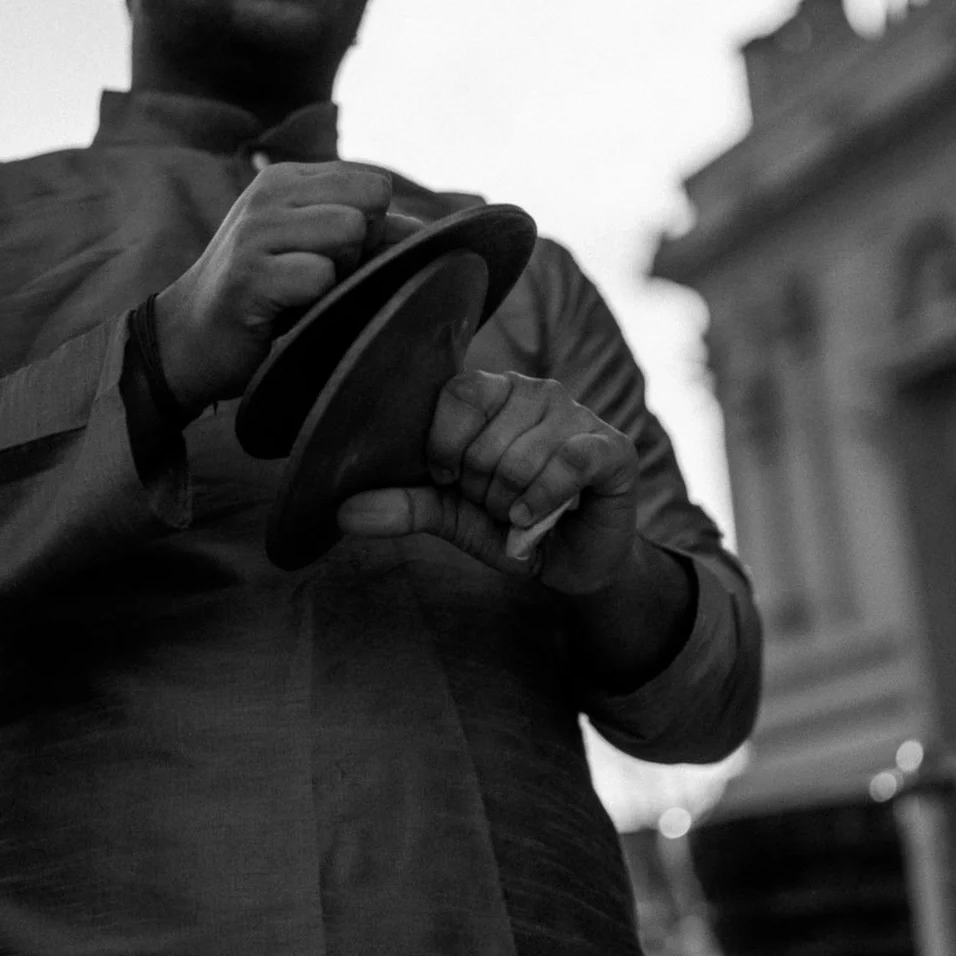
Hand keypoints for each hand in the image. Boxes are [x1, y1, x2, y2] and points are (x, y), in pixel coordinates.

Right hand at [153, 161, 402, 414]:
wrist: (187, 338)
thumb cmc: (262, 295)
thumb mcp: (310, 248)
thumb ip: (365, 233)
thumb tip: (424, 233)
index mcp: (287, 179)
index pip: (373, 183)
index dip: (373, 227)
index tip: (336, 259)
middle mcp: (270, 193)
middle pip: (369, 201)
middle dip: (361, 247)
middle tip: (320, 278)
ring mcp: (257, 231)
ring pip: (348, 230)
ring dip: (339, 275)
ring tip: (302, 295)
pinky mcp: (249, 275)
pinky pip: (319, 276)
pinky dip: (315, 302)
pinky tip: (285, 313)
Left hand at [336, 369, 639, 595]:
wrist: (572, 563)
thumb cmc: (509, 525)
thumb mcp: (450, 516)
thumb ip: (402, 505)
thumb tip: (342, 513)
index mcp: (493, 394)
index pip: (456, 395)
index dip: (444, 448)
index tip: (449, 479)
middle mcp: (536, 392)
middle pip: (484, 439)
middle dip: (482, 491)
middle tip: (499, 503)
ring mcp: (577, 415)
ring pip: (522, 458)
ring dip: (513, 503)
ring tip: (523, 512)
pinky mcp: (612, 447)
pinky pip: (567, 463)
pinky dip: (544, 499)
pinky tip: (537, 516)